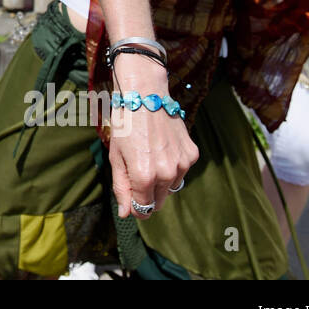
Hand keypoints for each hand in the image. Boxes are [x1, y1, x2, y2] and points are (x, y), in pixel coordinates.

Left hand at [108, 79, 198, 219]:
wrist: (145, 95)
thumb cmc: (125, 125)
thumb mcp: (116, 157)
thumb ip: (121, 187)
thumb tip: (126, 213)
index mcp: (144, 176)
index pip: (143, 209)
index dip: (135, 207)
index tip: (130, 199)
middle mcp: (167, 173)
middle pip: (158, 202)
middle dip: (147, 195)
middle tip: (136, 173)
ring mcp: (182, 164)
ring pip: (171, 187)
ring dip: (161, 180)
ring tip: (149, 156)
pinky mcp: (192, 154)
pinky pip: (181, 171)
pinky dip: (172, 166)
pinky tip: (162, 148)